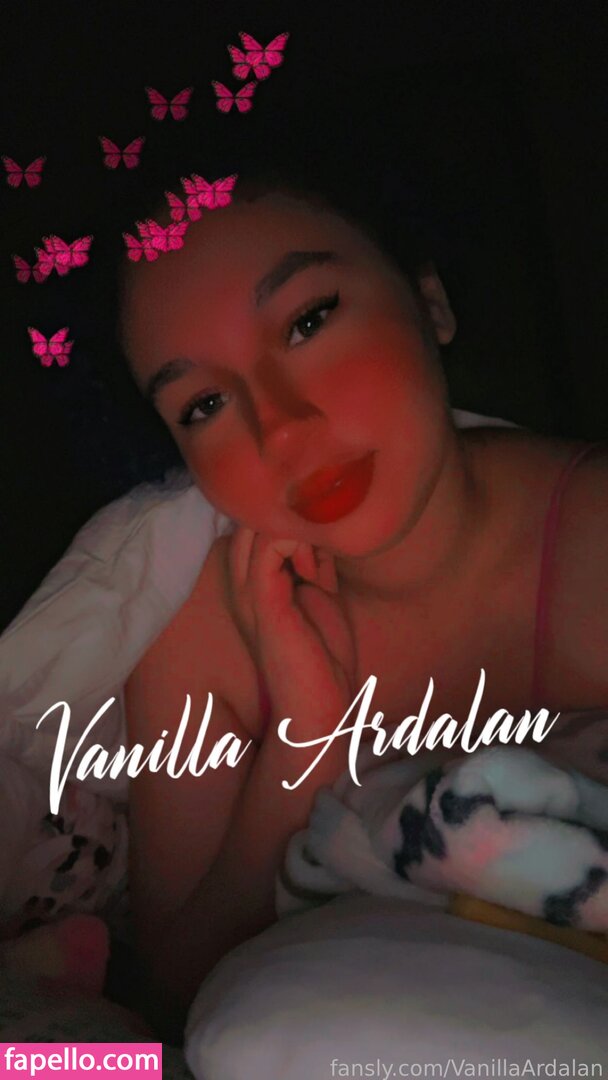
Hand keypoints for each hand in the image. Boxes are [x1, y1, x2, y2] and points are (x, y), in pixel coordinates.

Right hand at [226, 527, 356, 732]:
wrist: (321, 707)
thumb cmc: (323, 660)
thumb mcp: (323, 598)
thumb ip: (317, 564)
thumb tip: (323, 531)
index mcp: (253, 586)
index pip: (252, 528)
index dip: (284, 517)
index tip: (319, 530)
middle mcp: (243, 585)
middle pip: (247, 521)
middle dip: (285, 514)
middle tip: (318, 534)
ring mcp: (250, 592)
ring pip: (254, 527)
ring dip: (294, 525)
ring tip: (318, 550)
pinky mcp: (264, 602)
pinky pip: (268, 547)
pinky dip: (295, 540)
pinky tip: (314, 565)